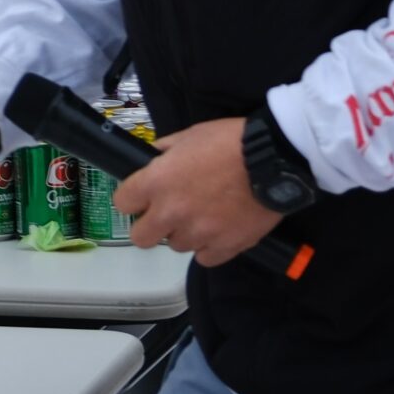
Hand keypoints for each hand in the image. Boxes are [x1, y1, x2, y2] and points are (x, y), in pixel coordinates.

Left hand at [112, 117, 283, 266]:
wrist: (271, 160)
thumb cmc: (227, 141)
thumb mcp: (188, 135)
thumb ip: (164, 151)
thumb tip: (154, 157)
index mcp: (155, 183)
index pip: (122, 203)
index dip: (132, 199)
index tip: (142, 197)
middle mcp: (171, 213)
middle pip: (140, 238)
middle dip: (149, 226)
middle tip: (166, 214)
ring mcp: (198, 234)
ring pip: (176, 246)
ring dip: (183, 234)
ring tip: (201, 217)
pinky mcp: (226, 247)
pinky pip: (205, 259)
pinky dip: (208, 248)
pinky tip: (216, 233)